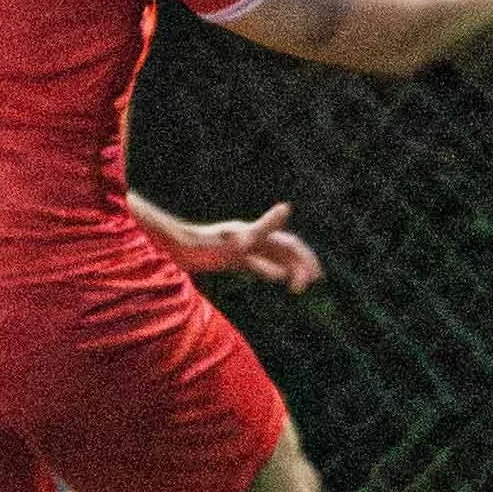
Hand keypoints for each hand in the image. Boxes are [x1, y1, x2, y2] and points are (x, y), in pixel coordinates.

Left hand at [165, 201, 323, 292]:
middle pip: (286, 250)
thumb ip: (264, 226)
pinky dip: (272, 270)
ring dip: (291, 268)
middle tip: (315, 281)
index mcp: (258, 234)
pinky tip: (276, 278)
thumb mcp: (239, 240)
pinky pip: (258, 262)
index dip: (306, 259)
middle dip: (303, 264)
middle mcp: (253, 238)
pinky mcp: (233, 256)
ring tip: (301, 283)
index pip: (291, 246)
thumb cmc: (206, 245)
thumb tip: (287, 208)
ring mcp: (243, 247)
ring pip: (274, 257)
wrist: (176, 248)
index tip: (315, 278)